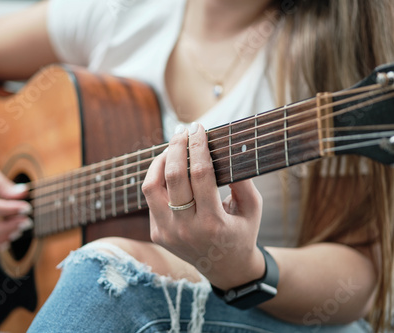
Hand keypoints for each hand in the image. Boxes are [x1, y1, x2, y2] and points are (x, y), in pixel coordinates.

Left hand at [142, 123, 264, 288]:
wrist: (225, 269)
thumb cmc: (241, 233)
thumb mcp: (252, 209)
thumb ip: (243, 181)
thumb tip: (230, 149)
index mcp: (213, 224)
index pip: (201, 175)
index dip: (199, 147)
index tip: (199, 129)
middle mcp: (186, 229)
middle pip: (173, 177)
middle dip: (177, 147)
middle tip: (183, 131)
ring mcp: (167, 233)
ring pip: (151, 187)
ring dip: (160, 162)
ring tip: (172, 148)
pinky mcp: (156, 233)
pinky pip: (151, 199)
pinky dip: (158, 179)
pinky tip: (170, 169)